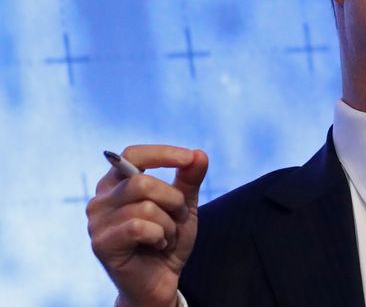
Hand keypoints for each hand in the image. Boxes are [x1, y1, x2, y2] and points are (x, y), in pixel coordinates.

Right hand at [86, 145, 207, 306]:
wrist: (161, 280)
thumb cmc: (167, 238)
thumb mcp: (184, 205)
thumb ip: (190, 179)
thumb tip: (199, 154)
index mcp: (115, 183)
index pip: (132, 154)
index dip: (162, 154)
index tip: (189, 158)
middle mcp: (100, 199)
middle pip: (142, 182)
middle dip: (173, 199)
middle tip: (179, 216)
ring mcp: (97, 223)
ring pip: (145, 206)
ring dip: (169, 223)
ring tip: (166, 235)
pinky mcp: (102, 245)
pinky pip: (138, 227)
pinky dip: (159, 236)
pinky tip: (158, 245)